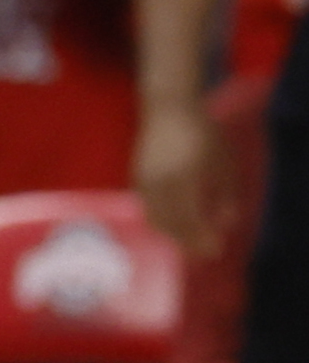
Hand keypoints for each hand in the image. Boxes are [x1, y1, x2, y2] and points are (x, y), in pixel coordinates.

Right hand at [137, 96, 238, 254]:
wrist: (167, 109)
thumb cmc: (202, 132)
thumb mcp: (223, 160)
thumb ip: (225, 193)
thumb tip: (227, 222)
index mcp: (183, 177)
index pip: (190, 218)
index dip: (201, 238)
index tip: (215, 251)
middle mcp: (159, 183)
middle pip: (170, 223)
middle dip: (186, 242)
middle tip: (203, 253)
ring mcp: (144, 181)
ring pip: (155, 218)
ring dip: (172, 234)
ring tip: (189, 242)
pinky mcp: (136, 179)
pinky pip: (147, 209)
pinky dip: (161, 221)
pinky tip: (174, 224)